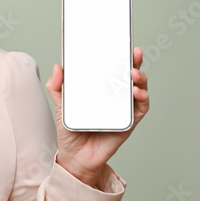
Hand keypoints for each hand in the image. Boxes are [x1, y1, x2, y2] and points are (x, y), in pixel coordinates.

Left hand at [45, 46, 149, 186]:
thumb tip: (57, 68)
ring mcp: (124, 108)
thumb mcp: (62, 106)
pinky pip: (141, 108)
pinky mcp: (129, 122)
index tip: (122, 42)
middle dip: (135, 61)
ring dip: (141, 78)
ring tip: (132, 74)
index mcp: (102, 89)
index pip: (113, 67)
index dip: (120, 54)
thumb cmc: (71, 131)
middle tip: (133, 52)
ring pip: (140, 88)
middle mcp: (116, 96)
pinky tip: (136, 93)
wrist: (75, 157)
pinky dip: (142, 98)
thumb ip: (57, 87)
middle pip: (130, 74)